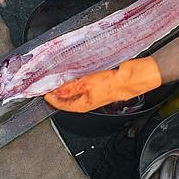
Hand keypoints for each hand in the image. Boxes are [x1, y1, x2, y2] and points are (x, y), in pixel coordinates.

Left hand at [44, 56, 161, 112]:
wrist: (134, 78)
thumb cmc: (114, 84)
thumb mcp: (87, 84)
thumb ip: (71, 88)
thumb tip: (57, 92)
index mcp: (85, 105)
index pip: (63, 105)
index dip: (52, 100)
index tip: (44, 94)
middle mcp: (90, 100)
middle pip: (70, 99)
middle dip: (59, 94)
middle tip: (49, 86)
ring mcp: (96, 92)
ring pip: (78, 91)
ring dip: (69, 86)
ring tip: (60, 79)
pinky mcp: (102, 84)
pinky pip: (86, 84)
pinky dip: (79, 80)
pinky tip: (78, 73)